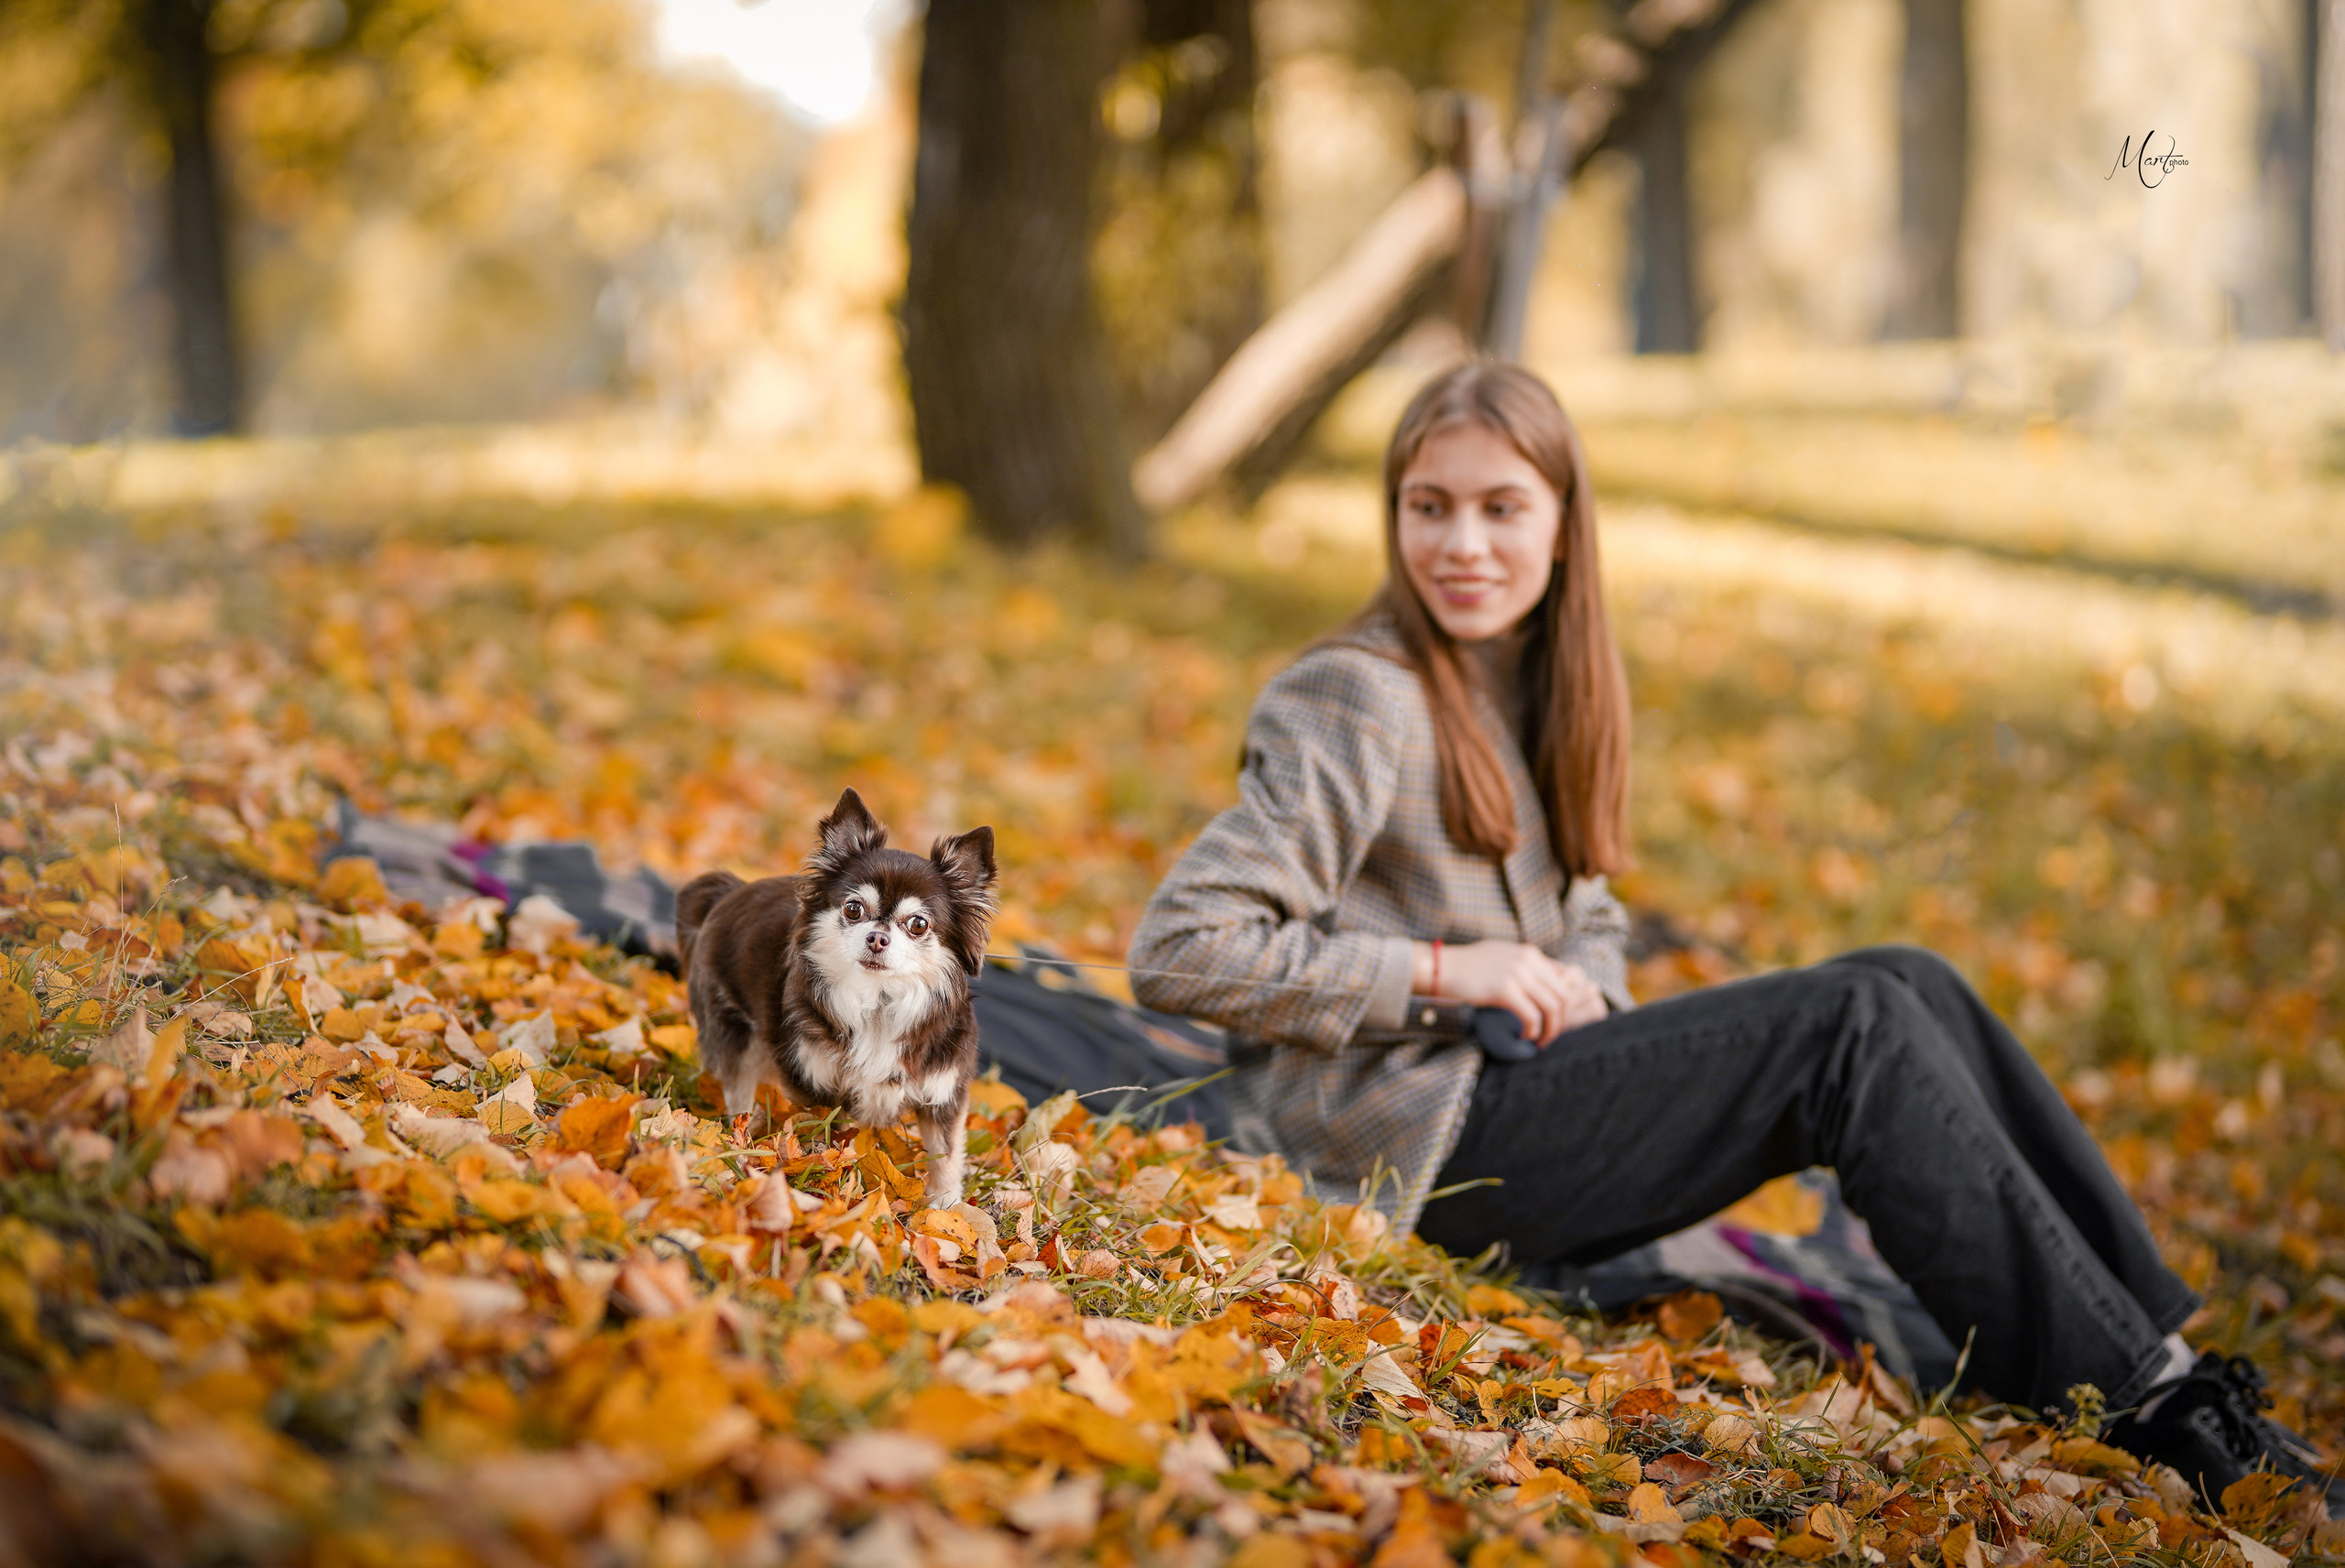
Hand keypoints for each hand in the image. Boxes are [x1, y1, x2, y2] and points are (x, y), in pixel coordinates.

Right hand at [1412, 940, 1604, 1046]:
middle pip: (1563, 995)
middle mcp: (1528, 960)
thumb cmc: (1468, 966)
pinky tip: (1525, 1036)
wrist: (1440, 967)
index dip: (1565, 1004)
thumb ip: (1525, 966)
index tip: (1555, 1020)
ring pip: (1552, 1007)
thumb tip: (1546, 983)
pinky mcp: (1505, 989)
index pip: (1565, 979)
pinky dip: (1533, 1031)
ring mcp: (1518, 973)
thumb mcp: (1502, 956)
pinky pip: (1532, 1016)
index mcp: (1530, 953)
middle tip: (1550, 1035)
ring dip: (1550, 1029)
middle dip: (1561, 1020)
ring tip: (1541, 1040)